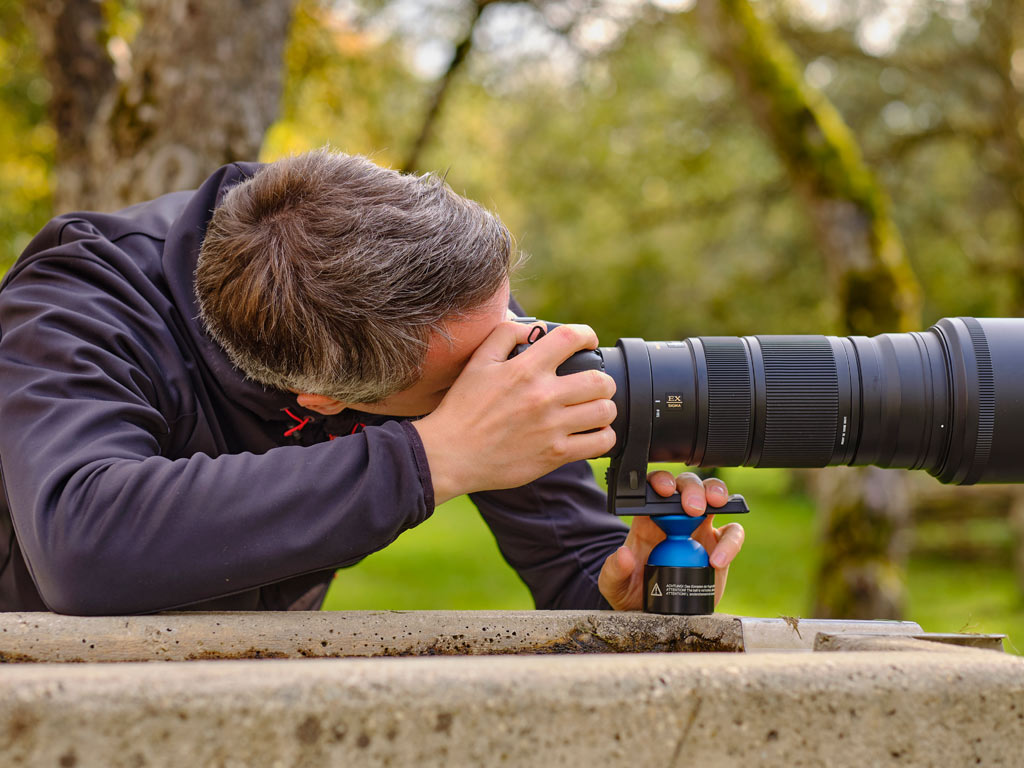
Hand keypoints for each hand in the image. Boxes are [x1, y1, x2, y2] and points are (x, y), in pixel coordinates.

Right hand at [413, 321, 616, 503]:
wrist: (451, 454)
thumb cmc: (462, 409)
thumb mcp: (478, 363)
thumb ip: (505, 336)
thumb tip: (534, 329)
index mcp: (526, 369)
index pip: (572, 338)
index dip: (587, 335)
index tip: (588, 342)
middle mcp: (543, 396)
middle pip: (600, 380)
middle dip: (602, 380)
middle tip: (593, 385)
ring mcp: (552, 427)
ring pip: (605, 411)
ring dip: (604, 408)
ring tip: (593, 410)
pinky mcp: (555, 454)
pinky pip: (600, 443)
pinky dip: (603, 437)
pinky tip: (591, 433)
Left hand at [598, 472, 745, 610]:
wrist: (655, 615)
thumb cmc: (633, 593)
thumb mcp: (613, 584)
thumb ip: (614, 570)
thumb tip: (624, 555)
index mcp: (648, 519)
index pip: (654, 489)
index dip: (661, 481)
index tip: (663, 490)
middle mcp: (676, 519)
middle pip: (686, 487)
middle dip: (691, 488)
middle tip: (691, 507)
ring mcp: (700, 530)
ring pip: (713, 500)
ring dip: (716, 494)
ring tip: (714, 504)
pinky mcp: (719, 547)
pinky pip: (733, 535)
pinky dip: (731, 542)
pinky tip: (718, 560)